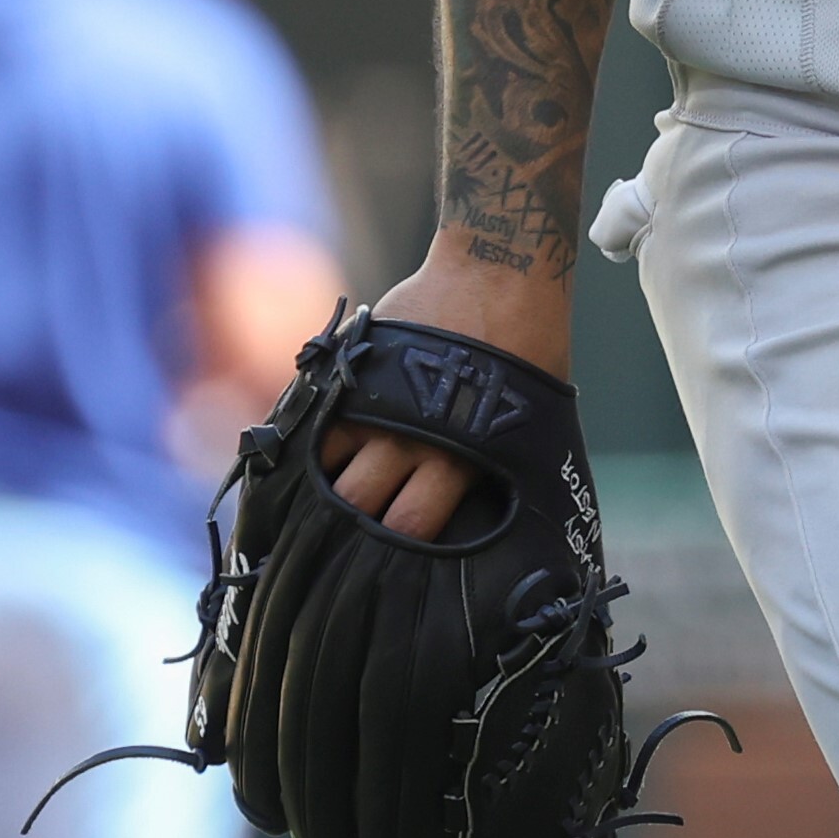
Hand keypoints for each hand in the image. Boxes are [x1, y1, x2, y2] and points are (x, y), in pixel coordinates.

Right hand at [321, 243, 572, 540]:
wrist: (500, 267)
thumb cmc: (529, 349)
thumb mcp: (536, 420)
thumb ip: (511, 469)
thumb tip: (522, 523)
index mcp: (465, 456)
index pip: (413, 526)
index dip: (397, 556)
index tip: (385, 570)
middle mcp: (415, 434)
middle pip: (361, 509)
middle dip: (350, 535)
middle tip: (342, 550)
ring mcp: (378, 401)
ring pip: (327, 471)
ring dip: (323, 495)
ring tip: (316, 516)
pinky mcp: (354, 370)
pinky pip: (314, 422)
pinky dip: (308, 449)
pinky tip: (301, 470)